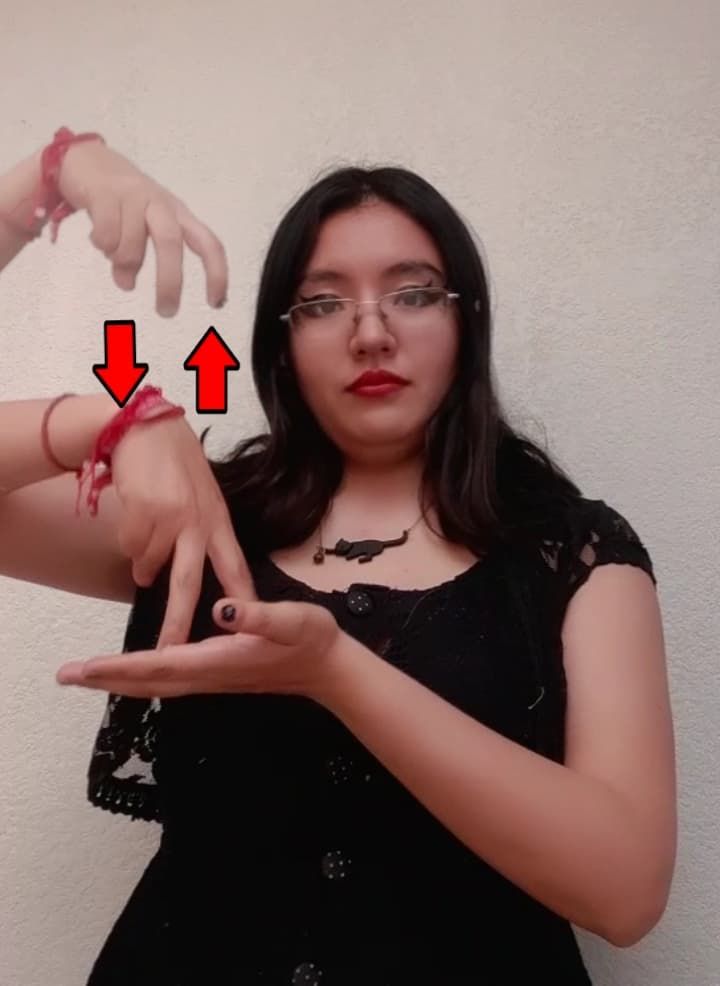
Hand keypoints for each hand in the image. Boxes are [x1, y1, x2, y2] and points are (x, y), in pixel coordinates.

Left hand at [56, 597, 343, 701]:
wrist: (330, 668)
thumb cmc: (312, 639)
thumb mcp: (291, 620)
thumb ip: (258, 616)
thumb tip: (223, 610)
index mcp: (220, 659)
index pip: (160, 664)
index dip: (120, 666)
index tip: (85, 667)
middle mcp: (210, 674)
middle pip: (148, 682)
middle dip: (106, 679)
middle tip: (66, 676)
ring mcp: (213, 678)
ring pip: (156, 684)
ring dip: (119, 680)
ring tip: (88, 675)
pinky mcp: (218, 674)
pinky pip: (170, 680)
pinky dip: (143, 678)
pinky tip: (134, 673)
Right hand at [57, 139, 226, 315]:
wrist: (86, 159)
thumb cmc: (120, 201)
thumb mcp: (138, 228)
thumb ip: (135, 259)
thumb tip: (126, 284)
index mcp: (177, 214)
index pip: (208, 243)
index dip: (217, 272)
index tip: (216, 303)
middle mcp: (160, 203)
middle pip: (171, 243)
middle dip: (169, 281)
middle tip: (165, 311)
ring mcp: (133, 195)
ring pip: (131, 244)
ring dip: (122, 262)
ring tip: (113, 260)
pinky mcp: (105, 193)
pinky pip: (106, 234)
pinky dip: (102, 246)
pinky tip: (98, 240)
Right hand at [110, 413, 255, 646]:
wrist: (144, 425)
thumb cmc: (173, 460)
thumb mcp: (201, 494)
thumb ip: (201, 530)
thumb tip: (180, 572)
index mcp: (218, 520)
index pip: (235, 568)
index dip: (242, 600)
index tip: (252, 630)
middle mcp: (198, 523)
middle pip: (188, 585)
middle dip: (178, 622)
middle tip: (170, 652)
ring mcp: (171, 518)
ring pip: (147, 564)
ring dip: (142, 562)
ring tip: (145, 531)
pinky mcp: (144, 512)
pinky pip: (128, 546)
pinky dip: (126, 539)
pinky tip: (133, 514)